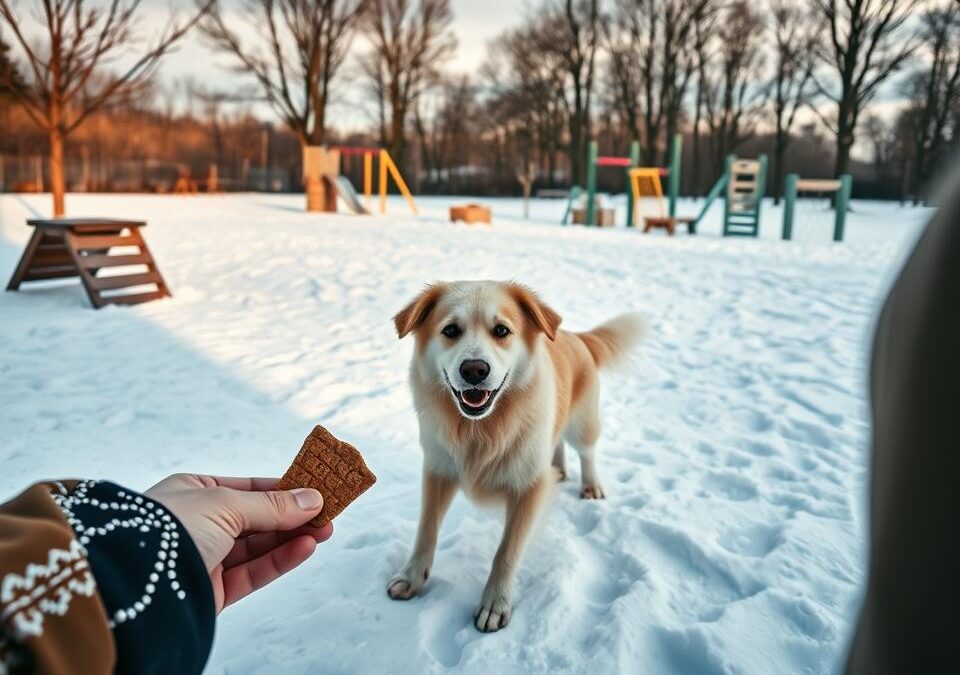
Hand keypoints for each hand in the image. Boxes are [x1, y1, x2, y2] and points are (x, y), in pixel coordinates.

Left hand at [145, 474, 332, 612]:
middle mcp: (199, 524)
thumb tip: (313, 498)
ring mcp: (205, 559)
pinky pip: (253, 572)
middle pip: (257, 518)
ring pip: (259, 547)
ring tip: (326, 529)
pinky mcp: (212, 592)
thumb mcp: (226, 503)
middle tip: (329, 512)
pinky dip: (281, 560)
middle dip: (294, 515)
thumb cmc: (168, 529)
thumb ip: (273, 505)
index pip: (248, 487)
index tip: (316, 489)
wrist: (131, 583)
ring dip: (293, 537)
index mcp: (193, 492)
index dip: (283, 489)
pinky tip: (306, 546)